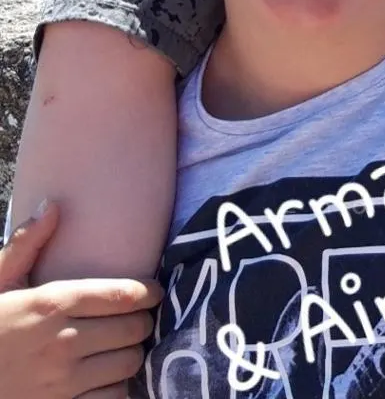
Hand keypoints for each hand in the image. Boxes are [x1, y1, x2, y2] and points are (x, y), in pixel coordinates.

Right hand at [0, 201, 162, 397]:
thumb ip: (27, 244)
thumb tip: (54, 205)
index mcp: (51, 304)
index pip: (121, 295)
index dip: (148, 292)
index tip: (155, 290)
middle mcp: (63, 342)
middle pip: (132, 329)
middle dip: (143, 321)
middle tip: (139, 318)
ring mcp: (64, 382)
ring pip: (128, 364)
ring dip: (133, 353)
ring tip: (126, 345)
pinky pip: (112, 398)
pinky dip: (118, 387)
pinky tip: (108, 376)